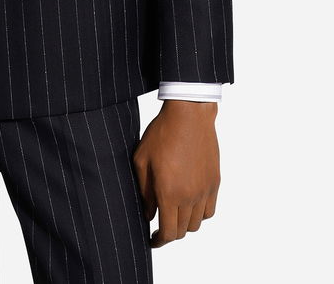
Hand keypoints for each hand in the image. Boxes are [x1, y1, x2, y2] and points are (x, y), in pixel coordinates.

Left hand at [132, 100, 219, 247]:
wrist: (189, 115)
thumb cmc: (161, 133)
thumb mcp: (142, 160)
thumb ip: (144, 191)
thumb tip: (148, 213)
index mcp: (169, 192)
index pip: (168, 232)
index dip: (159, 241)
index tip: (152, 240)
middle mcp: (190, 196)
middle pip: (183, 230)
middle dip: (170, 233)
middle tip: (159, 226)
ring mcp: (204, 190)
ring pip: (197, 223)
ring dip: (184, 224)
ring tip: (173, 214)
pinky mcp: (215, 182)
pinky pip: (209, 210)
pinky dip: (199, 214)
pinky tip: (189, 204)